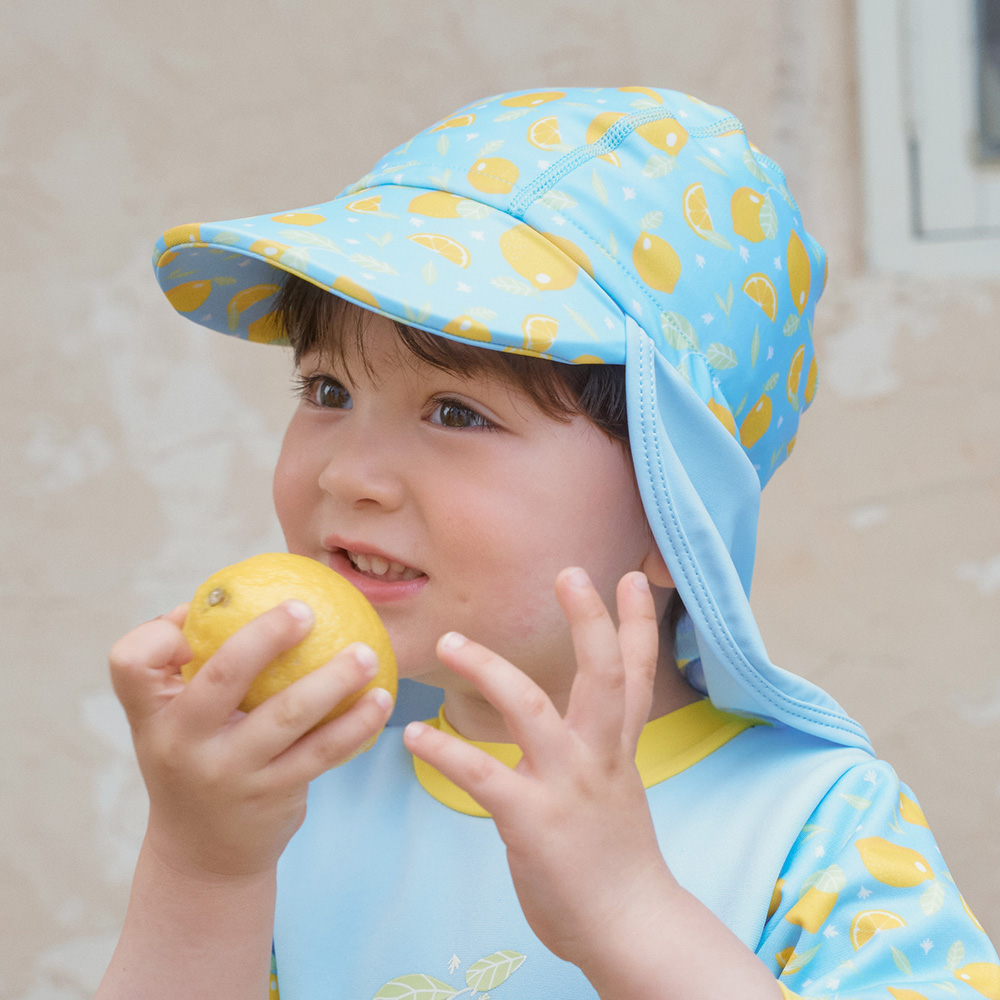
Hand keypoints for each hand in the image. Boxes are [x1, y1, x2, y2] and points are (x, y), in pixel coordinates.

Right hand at [109, 600, 393, 880]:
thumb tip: (233, 593)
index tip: (194, 613)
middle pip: (222, 677)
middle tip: (307, 609)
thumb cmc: (194, 758)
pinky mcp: (273, 795)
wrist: (202, 855)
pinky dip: (356, 723)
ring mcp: (230, 773)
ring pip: (288, 715)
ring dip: (334, 679)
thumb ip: (193, 664)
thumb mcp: (174, 721)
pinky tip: (381, 699)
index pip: (130, 663)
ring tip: (365, 654)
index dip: (159, 634)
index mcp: (153, 714)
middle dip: (266, 637)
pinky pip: (323, 751)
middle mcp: (183, 743)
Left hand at [403, 568, 680, 969]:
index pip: (635, 675)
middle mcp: (598, 756)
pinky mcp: (532, 821)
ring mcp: (567, 786)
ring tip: (449, 641)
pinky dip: (445, 750)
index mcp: (617, 748)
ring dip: (487, 668)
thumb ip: (598, 753)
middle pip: (602, 675)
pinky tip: (413, 733)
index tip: (636, 577)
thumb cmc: (618, 863)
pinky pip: (482, 774)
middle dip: (590, 621)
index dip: (637, 625)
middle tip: (570, 572)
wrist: (631, 928)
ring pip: (531, 707)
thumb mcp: (617, 792)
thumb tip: (576, 731)